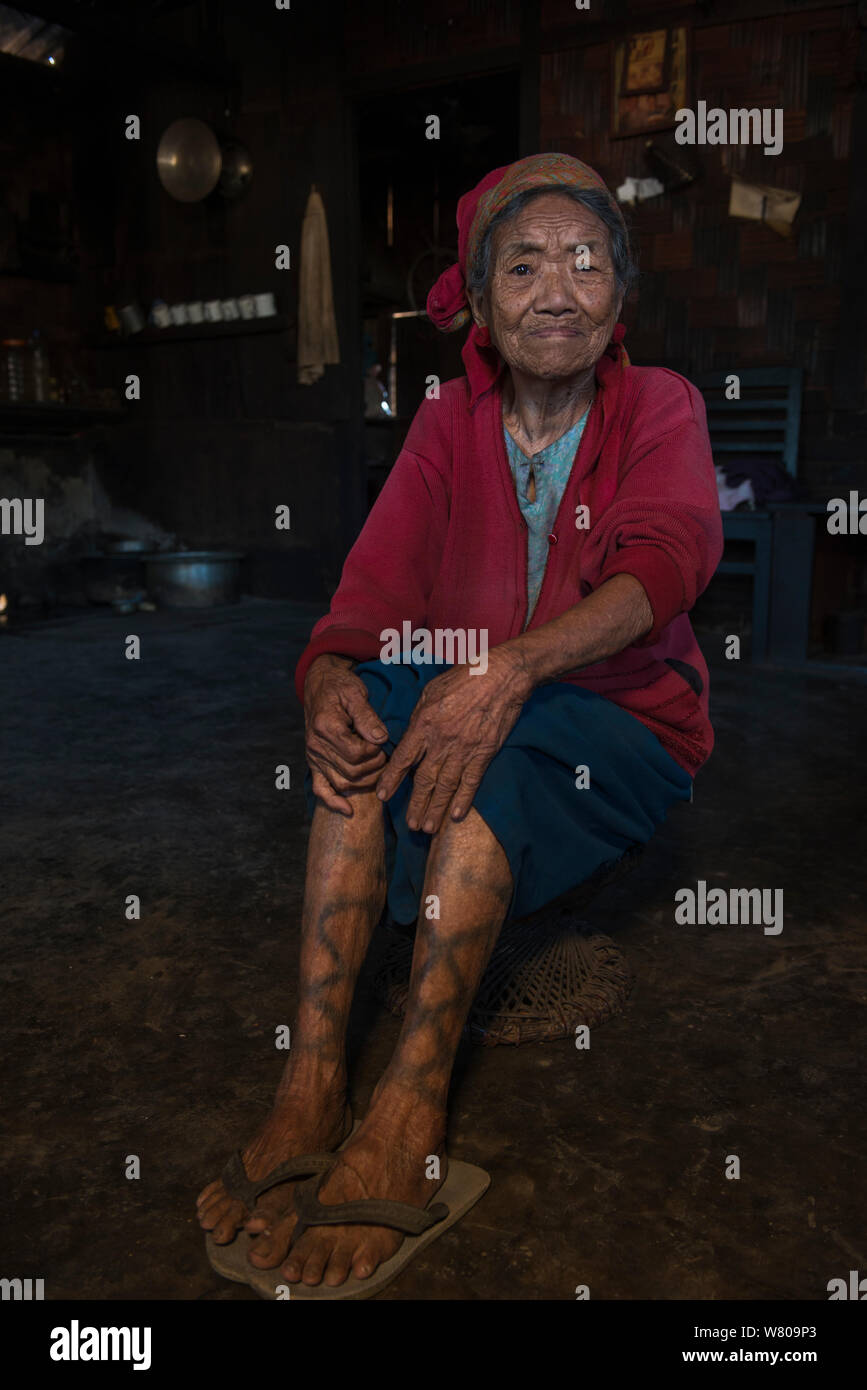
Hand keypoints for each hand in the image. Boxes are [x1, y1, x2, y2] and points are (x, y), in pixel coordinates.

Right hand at [303, 654, 388, 815]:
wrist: (320, 685)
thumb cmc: (340, 687)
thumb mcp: (355, 693)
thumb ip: (367, 717)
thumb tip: (380, 739)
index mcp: (326, 727)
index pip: (356, 753)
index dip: (375, 753)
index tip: (383, 743)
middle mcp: (316, 745)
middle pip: (352, 771)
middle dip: (375, 767)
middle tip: (385, 756)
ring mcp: (314, 757)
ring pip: (342, 782)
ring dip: (364, 782)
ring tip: (378, 769)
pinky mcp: (314, 763)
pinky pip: (320, 788)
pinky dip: (333, 801)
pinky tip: (348, 810)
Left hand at [375, 645, 532, 834]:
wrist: (501, 676)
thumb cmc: (464, 677)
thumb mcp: (431, 690)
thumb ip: (418, 715)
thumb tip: (409, 735)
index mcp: (424, 723)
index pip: (403, 758)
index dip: (392, 779)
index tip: (383, 796)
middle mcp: (441, 741)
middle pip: (424, 779)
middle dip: (415, 804)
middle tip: (410, 825)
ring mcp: (464, 749)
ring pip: (446, 786)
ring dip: (436, 809)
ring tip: (428, 828)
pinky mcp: (484, 752)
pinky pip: (471, 782)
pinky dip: (464, 800)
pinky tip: (456, 816)